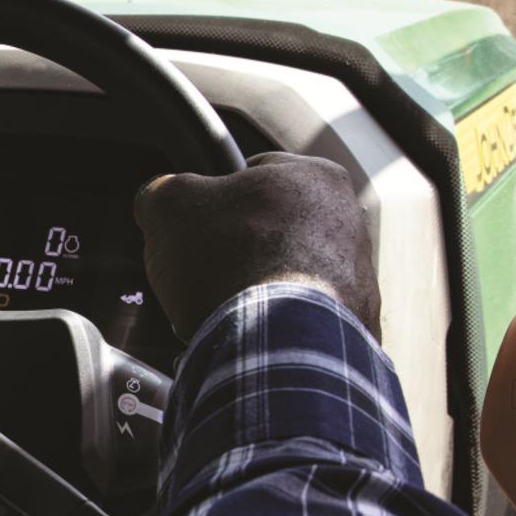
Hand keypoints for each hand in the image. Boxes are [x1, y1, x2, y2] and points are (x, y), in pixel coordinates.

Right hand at [133, 152, 381, 341]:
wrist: (276, 342)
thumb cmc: (233, 263)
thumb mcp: (170, 206)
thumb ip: (162, 191)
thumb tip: (158, 198)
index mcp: (313, 177)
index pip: (252, 174)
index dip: (213, 200)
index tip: (197, 224)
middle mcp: (348, 221)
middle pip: (270, 229)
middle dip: (236, 251)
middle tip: (205, 272)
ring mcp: (356, 275)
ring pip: (286, 276)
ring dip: (253, 289)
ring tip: (222, 309)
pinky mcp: (354, 323)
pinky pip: (301, 319)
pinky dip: (275, 327)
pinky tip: (247, 335)